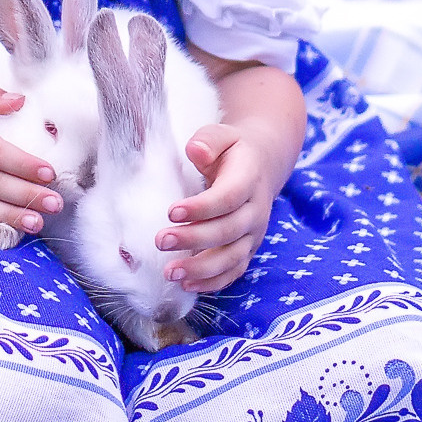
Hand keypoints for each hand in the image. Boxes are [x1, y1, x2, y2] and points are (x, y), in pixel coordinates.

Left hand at [156, 123, 277, 291]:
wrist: (261, 164)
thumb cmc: (231, 149)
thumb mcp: (221, 135)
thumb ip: (208, 141)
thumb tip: (195, 151)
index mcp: (249, 179)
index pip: (228, 197)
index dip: (202, 207)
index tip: (171, 212)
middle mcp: (256, 210)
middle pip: (227, 231)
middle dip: (193, 239)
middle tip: (160, 241)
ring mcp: (253, 234)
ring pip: (232, 257)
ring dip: (201, 268)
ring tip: (169, 272)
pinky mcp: (247, 250)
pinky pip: (234, 271)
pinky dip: (212, 282)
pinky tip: (186, 285)